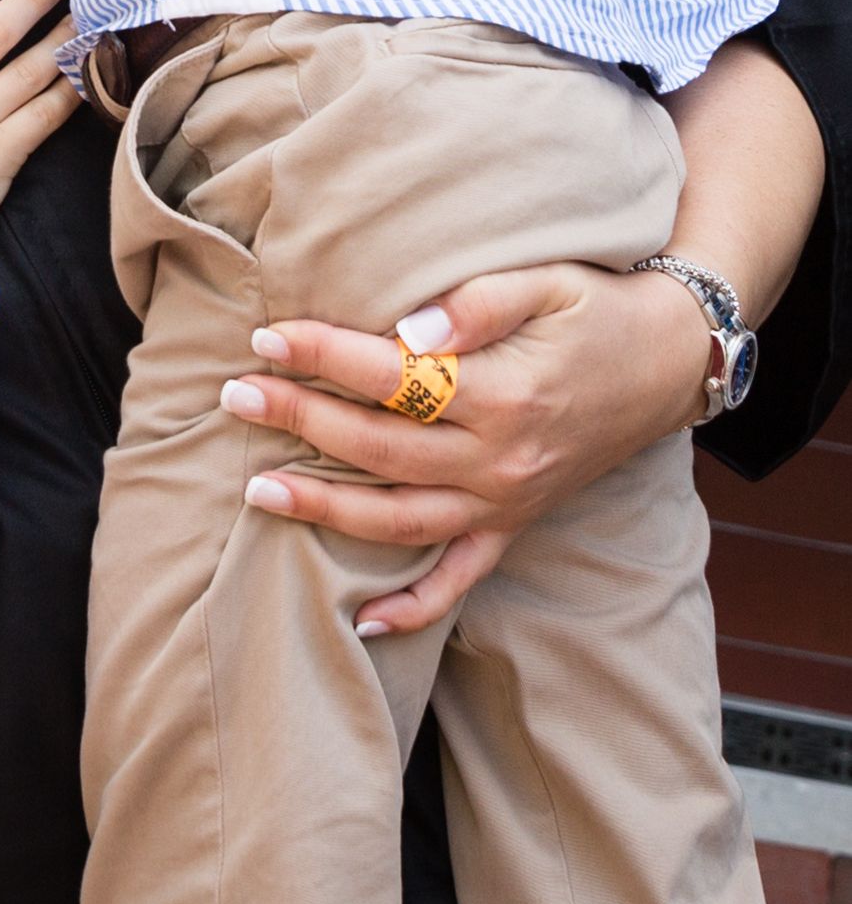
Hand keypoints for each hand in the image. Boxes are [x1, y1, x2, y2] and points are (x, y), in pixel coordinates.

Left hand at [215, 258, 711, 636]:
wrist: (669, 361)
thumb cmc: (596, 308)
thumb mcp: (546, 283)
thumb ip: (476, 302)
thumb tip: (408, 327)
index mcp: (506, 394)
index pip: (393, 378)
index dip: (324, 356)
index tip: (265, 338)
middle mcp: (502, 460)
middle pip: (382, 449)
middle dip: (300, 422)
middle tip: (233, 394)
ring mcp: (507, 502)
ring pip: (402, 520)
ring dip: (326, 511)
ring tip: (256, 489)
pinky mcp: (515, 525)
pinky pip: (460, 579)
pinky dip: (414, 608)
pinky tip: (362, 620)